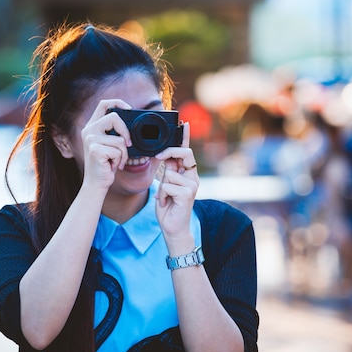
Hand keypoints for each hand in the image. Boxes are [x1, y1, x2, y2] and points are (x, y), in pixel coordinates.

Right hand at [80, 99, 131, 190]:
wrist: (96, 184)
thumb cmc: (106, 164)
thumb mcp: (111, 145)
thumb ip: (116, 133)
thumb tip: (133, 123)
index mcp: (92, 126)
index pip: (103, 104)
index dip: (118, 103)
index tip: (129, 109)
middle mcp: (88, 131)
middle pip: (114, 117)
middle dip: (126, 132)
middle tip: (128, 144)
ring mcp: (90, 140)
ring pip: (120, 139)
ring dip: (124, 153)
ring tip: (116, 160)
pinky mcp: (95, 150)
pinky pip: (118, 151)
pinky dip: (120, 160)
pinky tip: (112, 165)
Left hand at [155, 122, 198, 241]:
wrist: (173, 228)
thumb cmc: (169, 206)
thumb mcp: (166, 184)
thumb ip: (168, 170)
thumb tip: (165, 155)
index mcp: (187, 174)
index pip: (186, 151)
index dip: (185, 137)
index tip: (184, 124)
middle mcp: (193, 178)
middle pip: (184, 154)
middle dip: (169, 152)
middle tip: (159, 156)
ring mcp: (192, 186)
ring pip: (170, 174)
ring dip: (162, 187)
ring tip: (165, 198)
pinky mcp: (188, 194)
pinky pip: (168, 185)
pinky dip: (162, 195)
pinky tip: (166, 203)